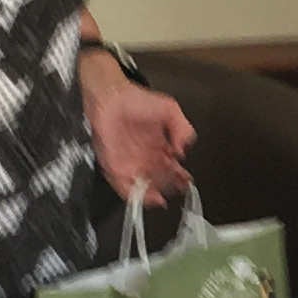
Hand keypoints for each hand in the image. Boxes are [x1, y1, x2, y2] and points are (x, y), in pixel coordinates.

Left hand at [83, 67, 193, 205]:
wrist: (111, 98)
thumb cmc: (137, 100)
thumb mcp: (170, 109)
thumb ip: (183, 128)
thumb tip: (184, 150)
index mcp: (159, 145)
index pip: (172, 167)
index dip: (180, 176)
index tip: (187, 182)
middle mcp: (145, 156)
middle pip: (159, 179)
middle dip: (169, 187)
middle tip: (176, 191)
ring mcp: (129, 162)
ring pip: (143, 185)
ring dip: (152, 195)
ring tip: (160, 199)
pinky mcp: (114, 165)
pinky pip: (122, 184)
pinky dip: (132, 194)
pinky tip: (142, 197)